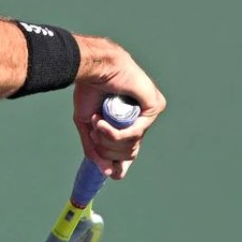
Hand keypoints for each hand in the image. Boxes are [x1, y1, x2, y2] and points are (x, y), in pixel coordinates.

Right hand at [72, 36, 166, 179]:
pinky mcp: (154, 107)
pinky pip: (136, 134)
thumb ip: (94, 149)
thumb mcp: (86, 125)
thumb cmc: (89, 89)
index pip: (129, 155)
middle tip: (95, 130)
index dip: (117, 164)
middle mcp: (139, 123)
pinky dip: (116, 132)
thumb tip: (106, 173)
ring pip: (131, 147)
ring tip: (97, 121)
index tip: (107, 169)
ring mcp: (148, 116)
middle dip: (106, 147)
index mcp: (126, 126)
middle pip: (128, 156)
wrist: (94, 68)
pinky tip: (102, 122)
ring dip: (108, 139)